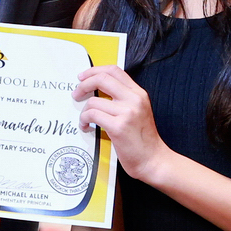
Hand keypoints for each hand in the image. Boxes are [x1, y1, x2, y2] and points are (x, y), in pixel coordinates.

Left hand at [75, 66, 169, 182]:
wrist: (153, 160)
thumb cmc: (144, 140)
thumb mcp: (139, 111)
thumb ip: (124, 98)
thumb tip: (98, 91)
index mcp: (139, 94)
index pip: (114, 71)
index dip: (95, 71)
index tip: (83, 76)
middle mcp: (134, 100)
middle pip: (102, 79)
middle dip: (83, 84)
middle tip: (76, 93)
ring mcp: (127, 113)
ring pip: (93, 101)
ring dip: (84, 111)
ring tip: (85, 119)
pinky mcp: (118, 127)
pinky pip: (92, 115)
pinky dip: (84, 120)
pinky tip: (87, 126)